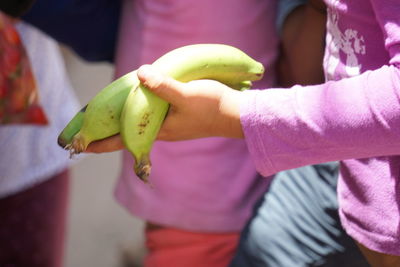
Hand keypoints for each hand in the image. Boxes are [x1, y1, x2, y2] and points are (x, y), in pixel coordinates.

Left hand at [85, 64, 243, 152]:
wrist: (236, 114)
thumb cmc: (212, 108)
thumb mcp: (186, 95)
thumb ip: (163, 86)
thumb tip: (140, 73)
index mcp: (159, 130)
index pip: (124, 140)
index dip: (102, 143)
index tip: (82, 146)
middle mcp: (162, 130)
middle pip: (129, 133)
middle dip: (109, 132)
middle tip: (89, 127)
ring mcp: (171, 125)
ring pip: (141, 124)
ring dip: (124, 121)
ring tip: (108, 114)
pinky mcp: (179, 117)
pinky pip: (153, 116)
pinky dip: (141, 111)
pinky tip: (140, 102)